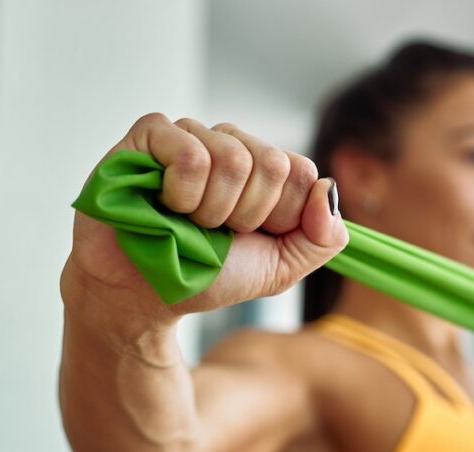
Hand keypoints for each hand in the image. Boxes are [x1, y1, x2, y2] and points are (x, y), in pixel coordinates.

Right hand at [62, 113, 346, 328]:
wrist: (144, 295)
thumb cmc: (209, 276)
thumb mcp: (282, 268)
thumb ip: (323, 237)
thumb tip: (329, 189)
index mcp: (267, 170)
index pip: (303, 173)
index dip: (281, 216)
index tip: (253, 236)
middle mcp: (233, 144)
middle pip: (272, 164)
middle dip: (247, 216)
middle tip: (215, 232)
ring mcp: (192, 135)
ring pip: (233, 159)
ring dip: (212, 211)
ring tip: (187, 222)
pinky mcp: (150, 134)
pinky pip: (190, 154)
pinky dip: (182, 194)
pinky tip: (164, 204)